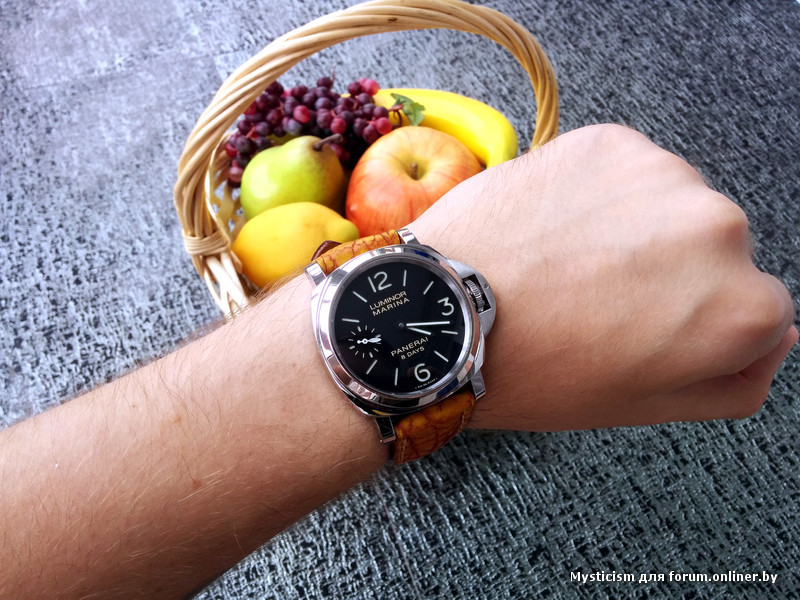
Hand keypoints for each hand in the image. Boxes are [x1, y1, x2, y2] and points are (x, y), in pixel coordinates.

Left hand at [410, 124, 796, 430]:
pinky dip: (599, 195)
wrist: (443, 313)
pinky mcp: (611, 142)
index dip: (693, 324)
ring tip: (568, 263)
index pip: (756, 309)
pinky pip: (626, 173)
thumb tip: (778, 334)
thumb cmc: (536, 370)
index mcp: (740, 309)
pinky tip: (555, 229)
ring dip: (635, 228)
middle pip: (715, 251)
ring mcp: (664, 176)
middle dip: (669, 273)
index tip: (644, 330)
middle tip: (597, 299)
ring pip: (671, 206)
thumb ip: (735, 379)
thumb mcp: (648, 404)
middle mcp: (720, 231)